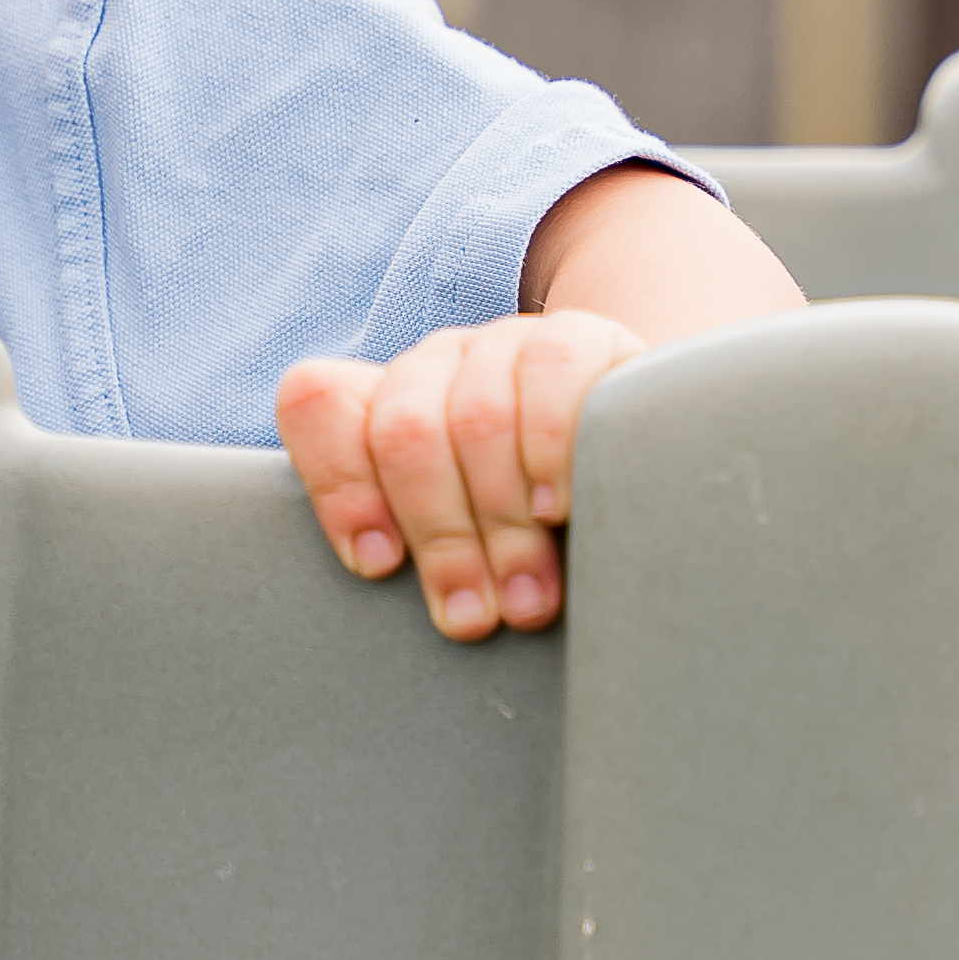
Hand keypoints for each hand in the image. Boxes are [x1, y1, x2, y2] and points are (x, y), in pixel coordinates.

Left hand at [277, 310, 650, 641]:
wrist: (639, 467)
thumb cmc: (533, 538)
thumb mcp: (464, 548)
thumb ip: (417, 560)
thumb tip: (409, 622)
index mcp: (383, 404)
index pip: (318, 404)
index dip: (340, 485)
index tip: (377, 566)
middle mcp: (436, 366)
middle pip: (405, 431)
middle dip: (440, 536)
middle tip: (473, 617)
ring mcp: (504, 344)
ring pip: (476, 415)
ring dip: (501, 521)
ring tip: (527, 600)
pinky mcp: (582, 338)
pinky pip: (551, 372)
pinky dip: (550, 447)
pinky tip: (559, 509)